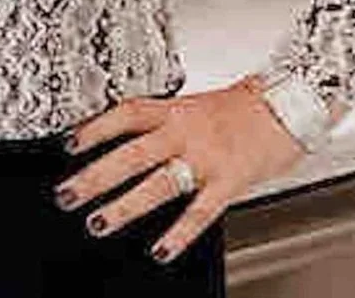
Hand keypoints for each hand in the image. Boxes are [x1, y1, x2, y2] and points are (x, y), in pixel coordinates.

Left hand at [52, 75, 308, 264]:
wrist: (287, 107)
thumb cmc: (239, 108)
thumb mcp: (192, 104)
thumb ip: (161, 121)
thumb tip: (123, 135)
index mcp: (173, 109)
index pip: (125, 114)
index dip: (95, 128)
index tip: (68, 144)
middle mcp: (185, 131)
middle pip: (131, 153)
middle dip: (96, 175)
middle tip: (68, 194)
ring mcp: (206, 157)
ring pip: (158, 183)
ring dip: (125, 205)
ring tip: (99, 222)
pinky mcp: (229, 181)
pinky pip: (200, 211)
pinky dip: (179, 232)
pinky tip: (160, 249)